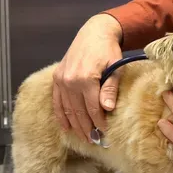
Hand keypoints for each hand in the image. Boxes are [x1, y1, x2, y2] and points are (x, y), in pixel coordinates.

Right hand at [52, 14, 123, 141]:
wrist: (94, 32)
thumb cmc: (109, 50)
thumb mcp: (116, 66)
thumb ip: (110, 88)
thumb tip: (107, 109)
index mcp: (86, 79)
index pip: (92, 108)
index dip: (98, 122)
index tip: (104, 133)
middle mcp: (70, 81)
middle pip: (78, 111)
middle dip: (86, 128)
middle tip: (94, 140)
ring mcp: (61, 80)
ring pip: (67, 109)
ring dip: (74, 125)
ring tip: (82, 137)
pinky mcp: (57, 78)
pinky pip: (57, 101)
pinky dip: (61, 115)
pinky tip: (66, 126)